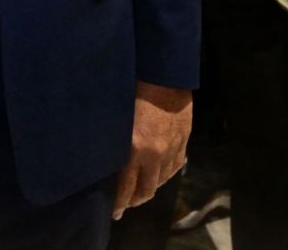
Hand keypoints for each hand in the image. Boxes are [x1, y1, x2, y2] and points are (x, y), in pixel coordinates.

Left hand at [112, 82, 190, 219]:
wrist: (165, 74)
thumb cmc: (133, 89)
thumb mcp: (116, 115)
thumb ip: (115, 140)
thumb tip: (104, 155)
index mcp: (134, 147)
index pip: (126, 187)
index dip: (120, 203)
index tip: (114, 212)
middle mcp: (154, 155)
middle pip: (146, 190)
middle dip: (134, 201)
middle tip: (125, 204)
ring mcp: (171, 150)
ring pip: (161, 181)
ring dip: (150, 188)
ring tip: (140, 191)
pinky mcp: (183, 143)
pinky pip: (174, 168)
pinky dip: (164, 175)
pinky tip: (157, 175)